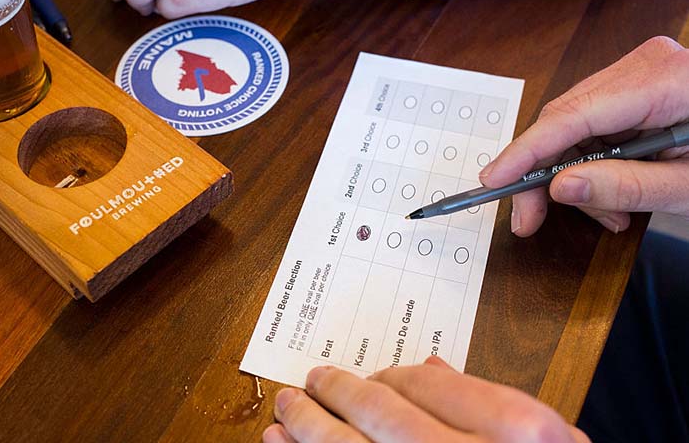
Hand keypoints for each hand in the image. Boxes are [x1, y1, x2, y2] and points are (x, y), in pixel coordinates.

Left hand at [265, 358, 588, 442]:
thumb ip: (490, 407)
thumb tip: (428, 368)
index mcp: (517, 432)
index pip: (431, 386)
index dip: (388, 375)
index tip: (366, 375)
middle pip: (383, 415)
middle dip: (338, 394)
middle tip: (309, 382)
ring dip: (309, 430)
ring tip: (283, 414)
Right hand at [480, 36, 688, 235]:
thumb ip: (627, 186)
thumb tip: (559, 186)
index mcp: (665, 80)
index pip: (573, 115)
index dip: (527, 152)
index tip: (492, 182)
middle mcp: (645, 64)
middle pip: (565, 119)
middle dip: (546, 174)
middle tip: (531, 220)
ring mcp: (640, 70)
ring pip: (574, 124)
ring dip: (575, 173)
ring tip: (608, 215)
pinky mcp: (638, 84)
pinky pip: (592, 123)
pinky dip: (594, 161)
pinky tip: (615, 192)